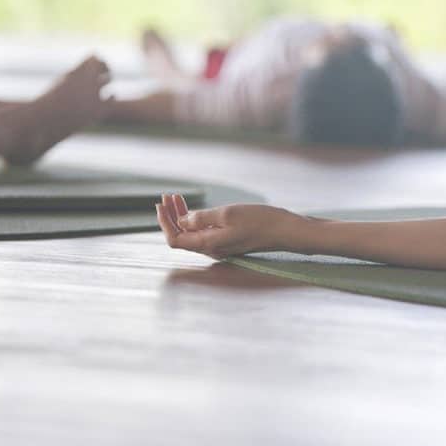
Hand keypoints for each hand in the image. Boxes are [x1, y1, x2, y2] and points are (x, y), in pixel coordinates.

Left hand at [156, 193, 304, 258]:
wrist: (284, 230)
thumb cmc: (259, 220)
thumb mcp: (227, 214)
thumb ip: (202, 218)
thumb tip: (182, 220)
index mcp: (209, 244)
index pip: (175, 239)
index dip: (164, 222)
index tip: (160, 204)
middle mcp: (211, 249)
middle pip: (181, 236)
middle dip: (171, 216)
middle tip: (167, 197)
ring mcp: (219, 246)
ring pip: (191, 233)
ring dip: (181, 216)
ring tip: (176, 198)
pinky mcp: (227, 241)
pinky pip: (203, 232)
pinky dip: (195, 219)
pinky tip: (194, 208)